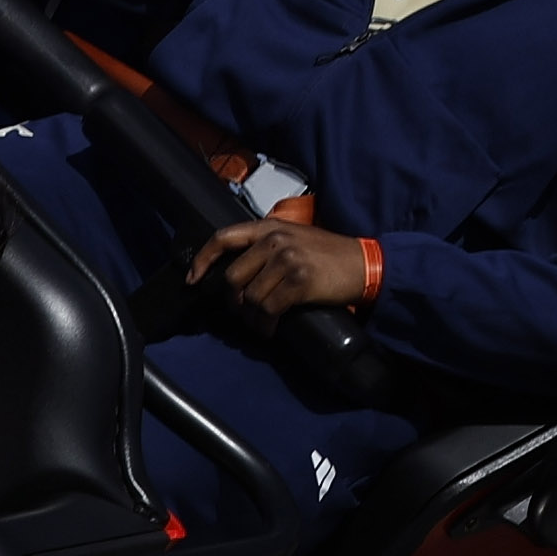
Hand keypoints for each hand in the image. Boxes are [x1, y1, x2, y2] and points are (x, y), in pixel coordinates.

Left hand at [186, 212, 376, 317]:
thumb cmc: (328, 255)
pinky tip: (271, 329)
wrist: (364, 264)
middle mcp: (274, 240)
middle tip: (243, 313)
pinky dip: (266, 325)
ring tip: (261, 324)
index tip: (192, 278)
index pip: (223, 238)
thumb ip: (266, 247)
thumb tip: (237, 274)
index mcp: (269, 226)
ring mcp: (287, 259)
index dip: (203, 259)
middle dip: (234, 301)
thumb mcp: (295, 238)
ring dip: (252, 318)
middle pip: (233, 277)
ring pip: (250, 297)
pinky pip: (268, 309)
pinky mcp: (299, 281)